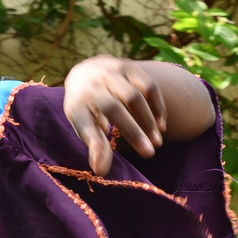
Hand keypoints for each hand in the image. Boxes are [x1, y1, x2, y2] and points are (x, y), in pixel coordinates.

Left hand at [63, 56, 170, 174]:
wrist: (87, 72)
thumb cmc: (87, 108)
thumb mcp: (85, 126)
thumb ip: (95, 146)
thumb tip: (101, 171)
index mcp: (77, 104)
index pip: (85, 124)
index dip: (95, 144)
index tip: (103, 166)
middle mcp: (92, 85)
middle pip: (114, 109)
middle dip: (133, 132)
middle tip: (149, 154)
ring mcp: (111, 73)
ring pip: (134, 97)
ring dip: (148, 120)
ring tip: (157, 142)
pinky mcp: (129, 66)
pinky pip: (149, 86)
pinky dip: (157, 106)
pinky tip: (161, 125)